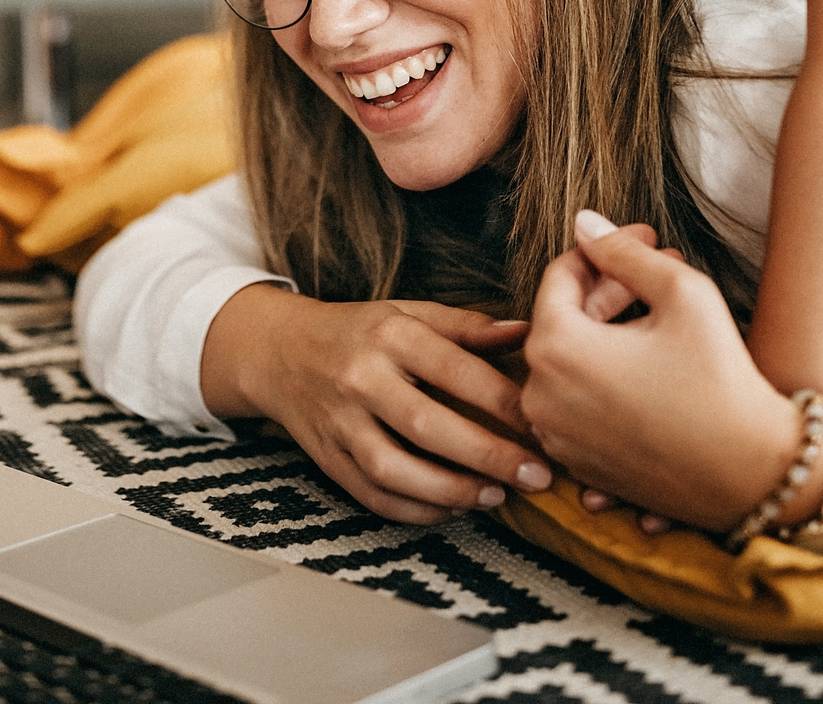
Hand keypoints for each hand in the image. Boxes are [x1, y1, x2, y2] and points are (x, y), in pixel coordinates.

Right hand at [202, 285, 550, 524]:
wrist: (279, 352)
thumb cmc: (358, 331)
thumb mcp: (408, 313)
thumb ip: (467, 326)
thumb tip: (525, 333)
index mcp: (389, 335)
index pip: (454, 370)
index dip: (503, 402)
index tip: (543, 425)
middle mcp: (360, 379)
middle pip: (427, 425)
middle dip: (488, 456)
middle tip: (535, 476)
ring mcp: (340, 423)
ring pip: (395, 469)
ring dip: (451, 490)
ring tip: (495, 497)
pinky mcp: (328, 459)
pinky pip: (373, 495)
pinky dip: (416, 509)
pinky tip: (452, 507)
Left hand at [523, 226, 819, 531]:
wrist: (755, 474)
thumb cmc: (722, 379)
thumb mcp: (682, 293)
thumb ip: (624, 252)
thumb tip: (584, 223)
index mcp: (555, 348)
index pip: (561, 276)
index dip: (607, 250)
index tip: (648, 239)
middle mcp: (540, 396)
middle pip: (563, 319)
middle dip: (612, 289)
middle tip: (664, 267)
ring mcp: (556, 436)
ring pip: (571, 363)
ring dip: (608, 333)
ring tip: (662, 315)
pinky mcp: (578, 464)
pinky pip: (579, 404)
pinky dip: (605, 378)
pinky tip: (651, 364)